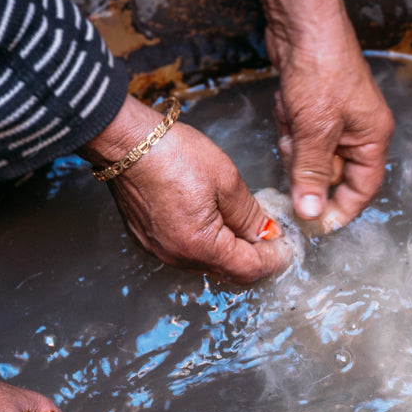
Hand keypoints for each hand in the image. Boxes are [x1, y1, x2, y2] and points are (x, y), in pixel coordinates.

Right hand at [81, 98, 292, 283]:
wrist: (125, 141)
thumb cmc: (173, 154)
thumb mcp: (226, 180)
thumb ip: (250, 214)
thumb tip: (267, 234)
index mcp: (200, 246)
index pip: (248, 269)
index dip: (272, 260)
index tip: (287, 247)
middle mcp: (177, 257)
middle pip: (227, 269)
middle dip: (252, 256)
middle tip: (271, 236)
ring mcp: (159, 250)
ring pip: (206, 261)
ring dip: (229, 249)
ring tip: (243, 224)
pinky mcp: (148, 239)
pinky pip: (185, 250)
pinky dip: (206, 242)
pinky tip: (214, 220)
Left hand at [232, 0, 393, 230]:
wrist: (302, 25)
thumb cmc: (322, 70)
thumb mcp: (316, 132)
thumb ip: (313, 175)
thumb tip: (312, 213)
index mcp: (372, 138)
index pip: (362, 189)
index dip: (341, 210)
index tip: (317, 225)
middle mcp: (358, 132)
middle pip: (331, 174)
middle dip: (307, 166)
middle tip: (292, 153)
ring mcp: (335, 120)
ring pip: (309, 155)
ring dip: (294, 144)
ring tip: (291, 119)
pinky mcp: (313, 109)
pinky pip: (297, 135)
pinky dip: (287, 125)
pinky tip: (285, 105)